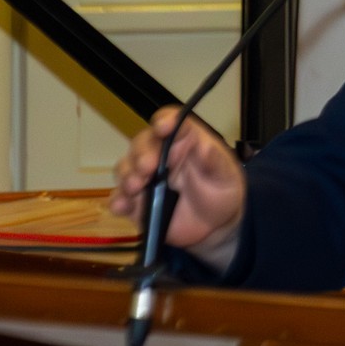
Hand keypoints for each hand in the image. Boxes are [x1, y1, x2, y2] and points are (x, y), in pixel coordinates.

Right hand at [106, 106, 245, 254]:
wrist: (215, 225)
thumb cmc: (221, 190)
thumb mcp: (226, 175)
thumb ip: (216, 161)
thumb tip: (206, 147)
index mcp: (183, 140)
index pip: (171, 122)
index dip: (165, 121)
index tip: (163, 128)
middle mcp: (159, 154)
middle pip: (142, 143)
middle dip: (141, 154)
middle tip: (147, 167)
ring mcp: (145, 178)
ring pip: (125, 168)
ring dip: (127, 175)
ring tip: (136, 187)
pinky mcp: (136, 203)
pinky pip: (119, 198)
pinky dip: (118, 200)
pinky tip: (123, 206)